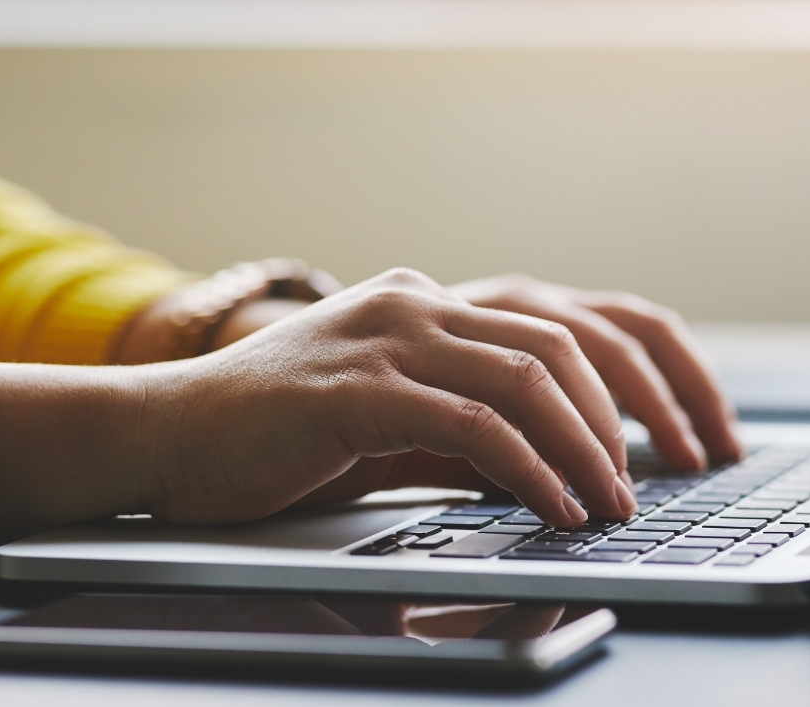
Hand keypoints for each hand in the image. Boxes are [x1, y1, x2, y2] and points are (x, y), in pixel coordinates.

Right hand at [138, 269, 638, 527]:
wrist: (160, 435)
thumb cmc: (270, 436)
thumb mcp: (389, 426)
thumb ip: (464, 435)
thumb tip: (548, 470)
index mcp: (424, 302)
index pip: (553, 329)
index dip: (615, 388)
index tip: (649, 445)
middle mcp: (414, 303)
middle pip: (558, 347)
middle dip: (617, 420)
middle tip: (635, 486)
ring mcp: (385, 339)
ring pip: (527, 380)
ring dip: (584, 449)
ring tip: (608, 503)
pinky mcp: (358, 389)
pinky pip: (473, 427)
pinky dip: (529, 471)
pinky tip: (553, 507)